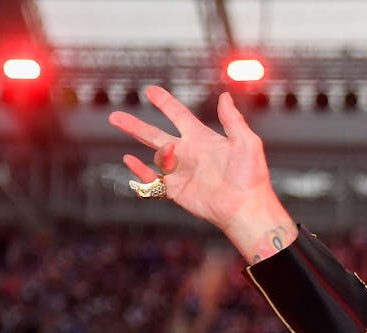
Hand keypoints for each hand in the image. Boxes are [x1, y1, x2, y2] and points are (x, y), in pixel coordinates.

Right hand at [109, 86, 293, 260]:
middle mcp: (188, 153)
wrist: (245, 207)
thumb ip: (233, 119)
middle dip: (135, 126)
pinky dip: (139, 171)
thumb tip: (226, 96)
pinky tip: (130, 160)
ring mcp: (181, 172)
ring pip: (153, 155)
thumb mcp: (246, 141)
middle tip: (115, 117)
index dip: (165, 103)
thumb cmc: (251, 176)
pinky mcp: (176, 190)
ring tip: (158, 145)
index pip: (179, 116)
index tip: (151, 90)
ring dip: (147, 146)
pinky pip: (152, 180)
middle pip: (155, 135)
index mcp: (203, 139)